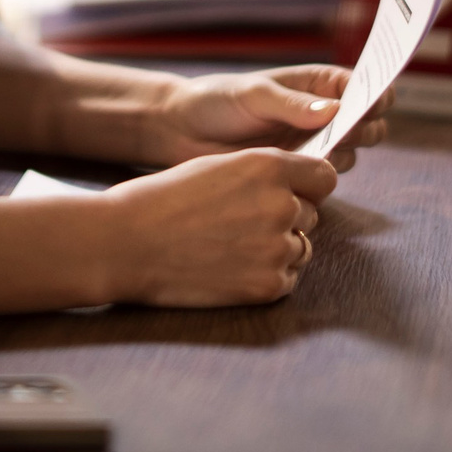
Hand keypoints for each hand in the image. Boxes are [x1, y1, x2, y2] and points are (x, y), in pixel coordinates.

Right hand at [95, 148, 336, 306]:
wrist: (126, 243)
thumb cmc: (165, 199)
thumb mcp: (220, 166)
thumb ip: (264, 174)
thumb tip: (299, 191)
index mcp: (270, 167)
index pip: (324, 177)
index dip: (307, 187)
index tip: (292, 195)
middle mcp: (282, 204)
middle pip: (310, 214)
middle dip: (285, 219)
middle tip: (240, 225)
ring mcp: (277, 248)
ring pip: (300, 248)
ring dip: (276, 249)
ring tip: (230, 247)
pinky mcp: (268, 286)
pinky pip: (288, 279)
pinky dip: (266, 277)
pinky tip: (230, 269)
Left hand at [142, 64, 391, 171]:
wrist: (183, 133)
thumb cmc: (217, 100)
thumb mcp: (253, 94)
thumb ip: (291, 104)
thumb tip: (334, 110)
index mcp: (316, 83)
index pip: (362, 85)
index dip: (376, 92)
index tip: (373, 103)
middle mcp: (320, 113)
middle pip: (368, 122)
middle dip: (365, 127)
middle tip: (346, 131)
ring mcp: (311, 143)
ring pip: (351, 153)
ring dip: (343, 153)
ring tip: (318, 150)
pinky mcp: (296, 170)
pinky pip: (324, 177)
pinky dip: (321, 175)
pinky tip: (302, 171)